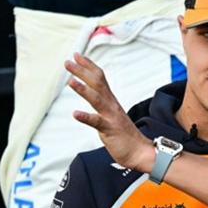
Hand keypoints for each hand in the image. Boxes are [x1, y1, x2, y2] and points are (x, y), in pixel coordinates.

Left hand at [66, 53, 152, 170]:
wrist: (140, 152)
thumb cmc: (124, 136)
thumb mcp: (112, 116)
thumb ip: (103, 105)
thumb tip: (94, 95)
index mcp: (111, 101)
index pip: (100, 78)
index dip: (88, 66)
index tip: (77, 55)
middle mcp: (111, 105)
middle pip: (97, 83)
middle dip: (82, 71)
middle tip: (68, 62)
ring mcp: (111, 117)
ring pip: (97, 99)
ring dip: (83, 89)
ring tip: (70, 81)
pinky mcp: (110, 130)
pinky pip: (97, 122)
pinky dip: (86, 117)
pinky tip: (76, 113)